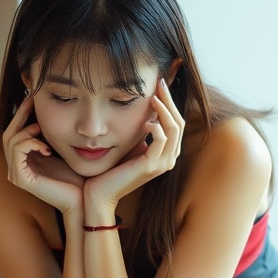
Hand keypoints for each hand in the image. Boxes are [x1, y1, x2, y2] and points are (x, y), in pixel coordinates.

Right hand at [3, 95, 84, 214]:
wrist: (83, 199)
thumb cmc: (78, 176)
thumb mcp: (63, 148)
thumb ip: (52, 134)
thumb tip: (50, 110)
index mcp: (24, 160)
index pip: (15, 132)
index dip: (21, 113)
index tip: (33, 97)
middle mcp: (16, 167)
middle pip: (8, 133)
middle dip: (19, 115)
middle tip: (32, 100)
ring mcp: (16, 174)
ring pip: (10, 140)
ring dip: (26, 130)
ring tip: (42, 128)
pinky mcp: (20, 179)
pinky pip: (17, 151)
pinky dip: (30, 143)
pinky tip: (47, 148)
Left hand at [83, 78, 183, 219]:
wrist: (99, 194)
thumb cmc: (110, 170)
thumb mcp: (129, 145)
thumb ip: (140, 132)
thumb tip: (145, 112)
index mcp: (165, 153)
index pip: (176, 123)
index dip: (170, 103)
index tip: (159, 85)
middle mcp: (168, 158)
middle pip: (179, 122)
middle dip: (170, 101)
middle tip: (159, 82)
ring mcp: (162, 164)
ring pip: (174, 128)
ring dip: (164, 109)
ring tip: (152, 96)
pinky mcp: (151, 166)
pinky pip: (161, 139)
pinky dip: (155, 126)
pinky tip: (145, 120)